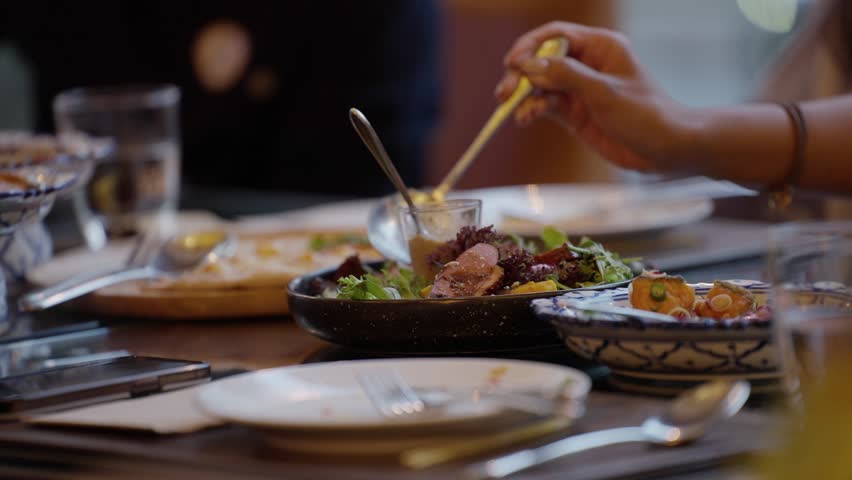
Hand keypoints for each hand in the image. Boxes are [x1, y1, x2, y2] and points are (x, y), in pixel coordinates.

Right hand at [495, 22, 693, 171]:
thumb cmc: (647, 115)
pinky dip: (532, 111)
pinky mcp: (575, 113)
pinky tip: (525, 119)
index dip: (530, 46)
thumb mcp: (605, 92)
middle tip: (505, 92)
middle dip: (521, 75)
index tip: (513, 63)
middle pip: (542, 60)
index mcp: (601, 47)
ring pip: (540, 85)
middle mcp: (587, 64)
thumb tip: (530, 65)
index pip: (557, 36)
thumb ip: (567, 76)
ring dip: (523, 95)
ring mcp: (579, 89)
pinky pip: (545, 106)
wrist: (667, 150)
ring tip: (512, 109)